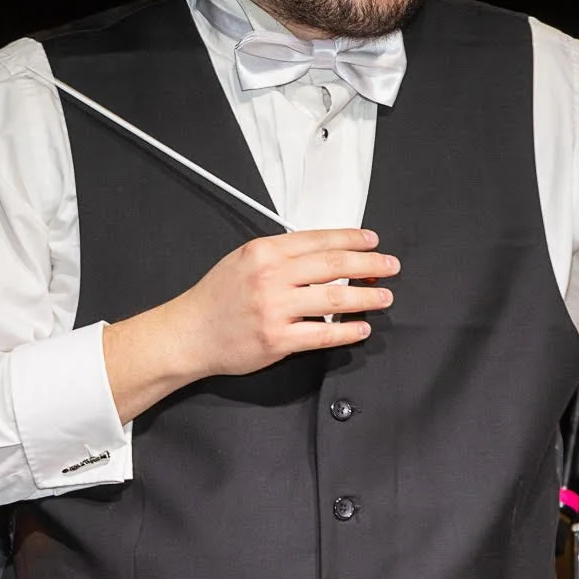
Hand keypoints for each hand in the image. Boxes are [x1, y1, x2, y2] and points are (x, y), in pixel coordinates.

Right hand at [103, 228, 397, 419]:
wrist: (189, 334)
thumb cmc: (216, 298)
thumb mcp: (242, 260)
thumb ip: (279, 255)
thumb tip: (323, 251)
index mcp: (264, 252)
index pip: (319, 240)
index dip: (351, 239)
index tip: (372, 241)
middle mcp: (271, 277)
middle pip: (334, 265)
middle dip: (369, 264)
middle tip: (389, 266)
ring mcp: (275, 309)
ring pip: (334, 299)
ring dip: (366, 296)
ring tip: (383, 296)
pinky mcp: (278, 339)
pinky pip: (323, 334)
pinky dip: (347, 331)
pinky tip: (361, 328)